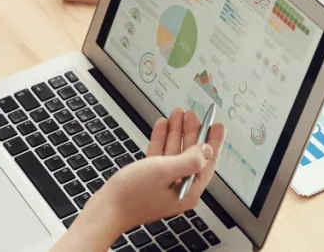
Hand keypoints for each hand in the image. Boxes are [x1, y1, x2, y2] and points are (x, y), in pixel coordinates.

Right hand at [63, 109, 224, 248]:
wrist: (106, 209)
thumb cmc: (131, 195)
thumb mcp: (164, 172)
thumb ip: (188, 160)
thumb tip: (207, 150)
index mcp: (188, 191)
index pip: (207, 162)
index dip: (213, 141)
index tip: (217, 125)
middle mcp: (178, 188)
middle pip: (191, 154)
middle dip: (192, 132)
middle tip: (193, 114)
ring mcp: (164, 184)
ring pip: (175, 152)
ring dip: (176, 132)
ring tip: (177, 113)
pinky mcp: (150, 179)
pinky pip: (160, 156)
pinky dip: (161, 139)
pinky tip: (162, 126)